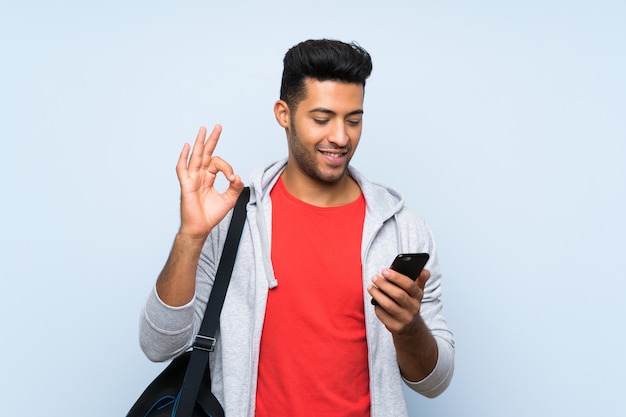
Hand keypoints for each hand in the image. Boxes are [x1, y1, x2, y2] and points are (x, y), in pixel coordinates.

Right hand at [176, 125, 243, 239]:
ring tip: (203, 129)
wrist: (201, 228)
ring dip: (199, 142)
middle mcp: (200, 175)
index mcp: (209, 177)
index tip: (233, 178)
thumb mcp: (229, 199)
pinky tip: (187, 146)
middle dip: (212, 139)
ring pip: (195, 156)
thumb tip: (237, 176)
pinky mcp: (186, 184)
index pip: (218, 163)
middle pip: (206, 153)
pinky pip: (182, 168)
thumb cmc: (211, 215)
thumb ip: (235, 187)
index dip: (227, 167)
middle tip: (218, 126)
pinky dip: (184, 157)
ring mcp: (192, 179)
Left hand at [368, 268, 430, 334]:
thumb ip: (420, 279)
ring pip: (389, 305)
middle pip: (398, 294)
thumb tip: (424, 270)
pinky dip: (377, 307)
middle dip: (384, 285)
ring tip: (370, 287)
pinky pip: (383, 315)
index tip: (384, 271)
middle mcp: (414, 308)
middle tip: (374, 278)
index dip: (396, 277)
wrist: (410, 326)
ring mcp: (405, 318)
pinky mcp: (396, 327)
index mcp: (418, 296)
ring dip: (377, 295)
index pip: (409, 285)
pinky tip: (374, 301)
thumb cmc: (409, 302)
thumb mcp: (416, 291)